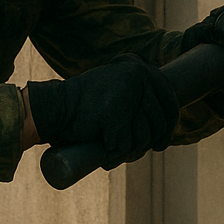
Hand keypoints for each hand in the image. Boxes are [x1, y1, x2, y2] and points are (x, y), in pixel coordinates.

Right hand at [28, 54, 179, 169]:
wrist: (53, 107)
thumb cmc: (82, 104)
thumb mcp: (115, 87)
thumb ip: (135, 92)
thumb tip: (162, 119)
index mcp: (137, 66)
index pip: (169, 99)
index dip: (168, 125)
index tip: (159, 141)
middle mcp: (136, 75)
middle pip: (161, 120)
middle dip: (151, 141)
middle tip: (135, 150)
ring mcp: (127, 94)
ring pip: (145, 135)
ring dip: (134, 151)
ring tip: (118, 152)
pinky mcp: (114, 116)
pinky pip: (126, 146)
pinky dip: (115, 156)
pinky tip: (107, 157)